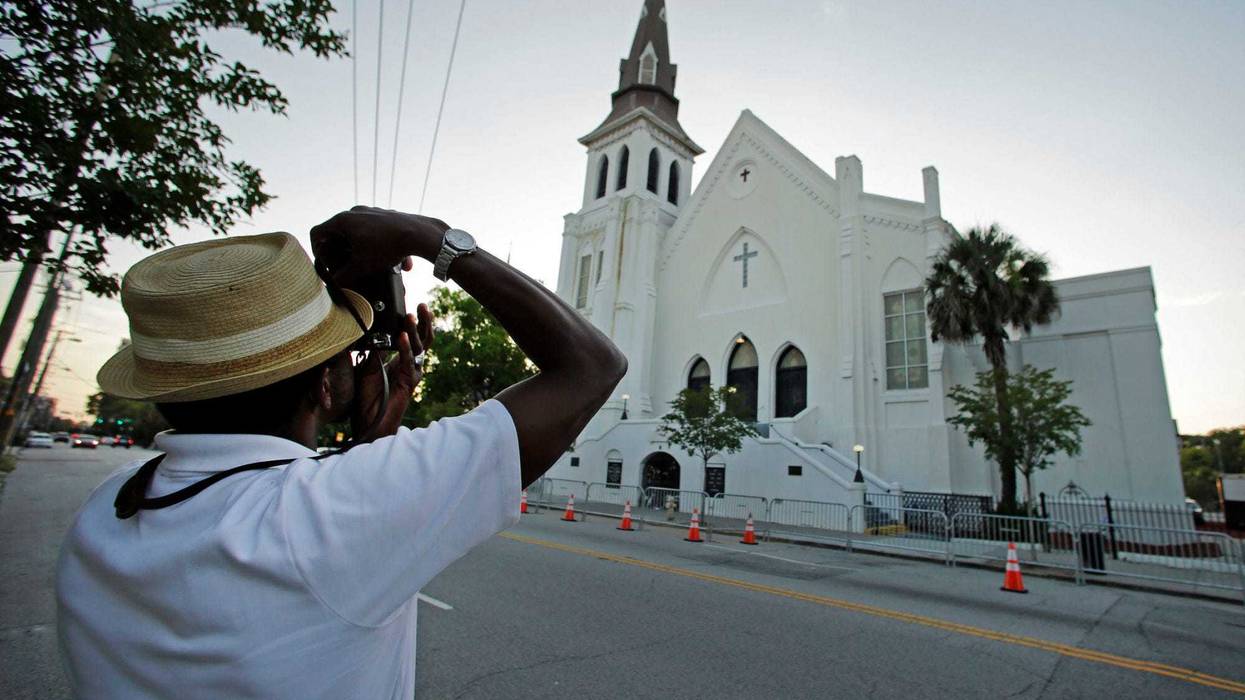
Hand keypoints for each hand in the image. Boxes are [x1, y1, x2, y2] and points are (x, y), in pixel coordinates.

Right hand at [310, 206, 448, 288]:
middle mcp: (356, 212)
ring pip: (361, 234)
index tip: (325, 263)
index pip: (317, 233)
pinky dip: (382, 248)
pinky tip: (399, 265)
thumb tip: (335, 285)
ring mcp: (372, 212)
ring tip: (374, 267)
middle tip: (346, 266)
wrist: (419, 233)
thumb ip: (344, 276)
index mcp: (343, 220)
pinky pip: (378, 233)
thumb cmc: (387, 246)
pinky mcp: (388, 216)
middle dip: (342, 253)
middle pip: (339, 234)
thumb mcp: (361, 266)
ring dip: (364, 252)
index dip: (317, 250)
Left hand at [351, 304, 435, 441]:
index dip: (415, 322)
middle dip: (424, 322)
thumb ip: (374, 351)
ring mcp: (412, 374)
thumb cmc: (368, 398)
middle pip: (423, 340)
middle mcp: (410, 365)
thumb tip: (372, 331)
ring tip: (411, 315)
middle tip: (422, 305)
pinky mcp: (408, 383)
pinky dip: (404, 349)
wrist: (369, 423)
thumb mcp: (367, 368)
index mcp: (402, 360)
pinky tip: (401, 336)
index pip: (413, 337)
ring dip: (414, 331)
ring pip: (417, 348)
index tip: (412, 306)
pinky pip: (408, 362)